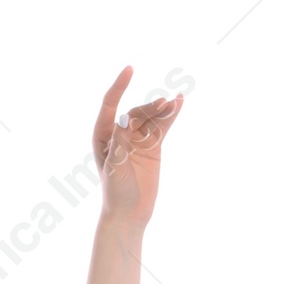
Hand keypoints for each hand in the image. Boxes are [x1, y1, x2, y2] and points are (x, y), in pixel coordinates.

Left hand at [93, 65, 182, 226]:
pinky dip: (170, 115)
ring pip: (151, 117)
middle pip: (136, 111)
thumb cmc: (116, 192)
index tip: (130, 69)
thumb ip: (120, 142)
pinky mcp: (152, 147)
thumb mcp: (115, 167)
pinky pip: (162, 126)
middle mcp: (119, 134)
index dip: (119, 86)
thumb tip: (124, 118)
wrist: (129, 213)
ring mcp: (137, 140)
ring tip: (176, 101)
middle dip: (150, 106)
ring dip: (163, 108)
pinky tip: (180, 102)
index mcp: (102, 136)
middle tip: (164, 104)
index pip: (110, 105)